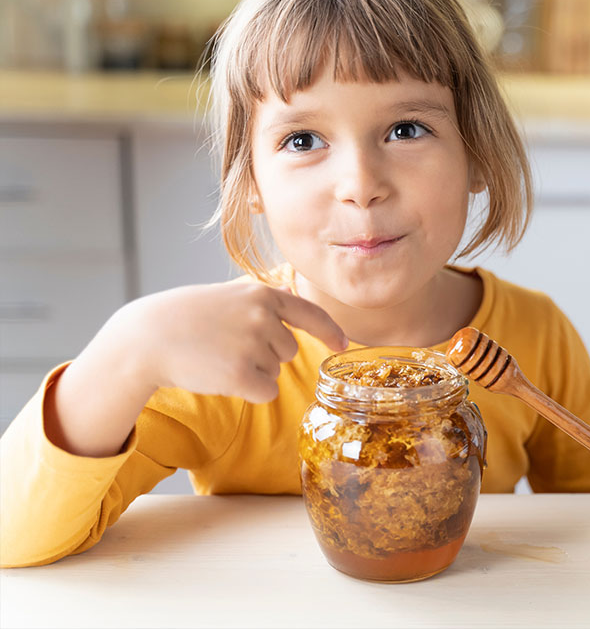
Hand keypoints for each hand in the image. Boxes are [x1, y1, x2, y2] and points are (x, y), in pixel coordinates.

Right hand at [134, 282, 347, 402]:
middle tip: (226, 346)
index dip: (330, 331)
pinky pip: (267, 392)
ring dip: (253, 372)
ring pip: (275, 372)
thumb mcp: (227, 297)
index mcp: (263, 295)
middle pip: (289, 351)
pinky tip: (221, 376)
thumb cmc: (184, 317)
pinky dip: (249, 391)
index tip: (343, 344)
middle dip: (265, 355)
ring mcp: (254, 345)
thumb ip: (261, 302)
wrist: (147, 337)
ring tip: (218, 356)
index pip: (310, 313)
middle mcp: (264, 317)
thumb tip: (290, 297)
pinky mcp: (243, 374)